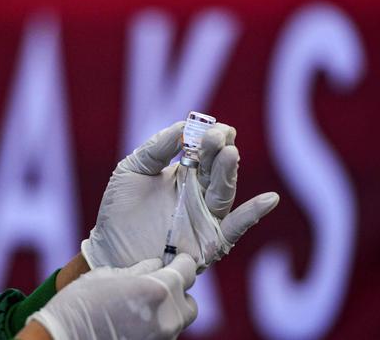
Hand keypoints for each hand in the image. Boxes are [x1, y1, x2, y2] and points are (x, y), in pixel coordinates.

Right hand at [25, 254, 197, 339]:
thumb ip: (138, 270)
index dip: (182, 261)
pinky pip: (164, 336)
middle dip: (179, 292)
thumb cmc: (79, 306)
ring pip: (178, 323)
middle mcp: (167, 318)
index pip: (188, 271)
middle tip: (160, 284)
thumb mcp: (106, 277)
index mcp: (158, 291)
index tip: (177, 258)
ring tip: (143, 304)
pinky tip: (135, 321)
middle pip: (190, 303)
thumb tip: (155, 265)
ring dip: (168, 311)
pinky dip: (156, 327)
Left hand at [81, 121, 278, 270]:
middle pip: (217, 168)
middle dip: (219, 150)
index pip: (206, 150)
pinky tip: (269, 199)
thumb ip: (156, 148)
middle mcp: (199, 194)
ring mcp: (205, 218)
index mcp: (184, 174)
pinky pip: (235, 229)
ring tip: (229, 154)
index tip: (209, 127)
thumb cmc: (119, 212)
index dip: (211, 137)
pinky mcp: (208, 243)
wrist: (109, 253)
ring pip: (224, 192)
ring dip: (228, 173)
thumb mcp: (132, 170)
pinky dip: (253, 214)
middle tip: (217, 137)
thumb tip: (183, 127)